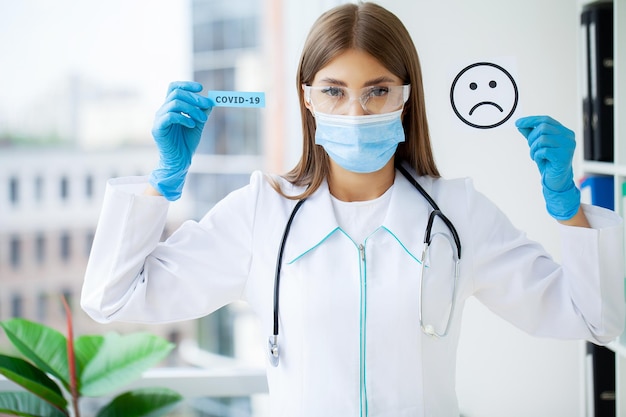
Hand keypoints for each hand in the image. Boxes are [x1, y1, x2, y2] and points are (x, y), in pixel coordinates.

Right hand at [148, 81, 212, 200]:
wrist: (180, 161)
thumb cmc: (186, 143)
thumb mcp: (198, 124)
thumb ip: (202, 112)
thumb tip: (210, 100)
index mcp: (171, 107)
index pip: (174, 87)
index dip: (187, 84)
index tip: (201, 87)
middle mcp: (163, 110)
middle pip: (176, 93)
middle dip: (194, 98)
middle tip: (207, 105)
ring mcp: (159, 119)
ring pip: (174, 103)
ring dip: (191, 109)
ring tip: (202, 119)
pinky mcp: (158, 129)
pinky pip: (169, 116)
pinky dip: (183, 118)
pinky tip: (191, 125)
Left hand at [515, 115, 579, 219]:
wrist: (556, 180)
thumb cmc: (549, 162)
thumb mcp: (538, 146)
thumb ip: (531, 134)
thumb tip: (520, 124)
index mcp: (564, 132)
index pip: (546, 119)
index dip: (531, 120)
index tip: (517, 123)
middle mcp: (568, 137)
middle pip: (543, 128)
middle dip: (531, 138)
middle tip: (531, 148)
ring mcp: (568, 146)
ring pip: (542, 139)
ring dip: (533, 148)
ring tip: (535, 156)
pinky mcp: (564, 157)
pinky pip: (543, 151)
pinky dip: (537, 155)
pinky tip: (540, 160)